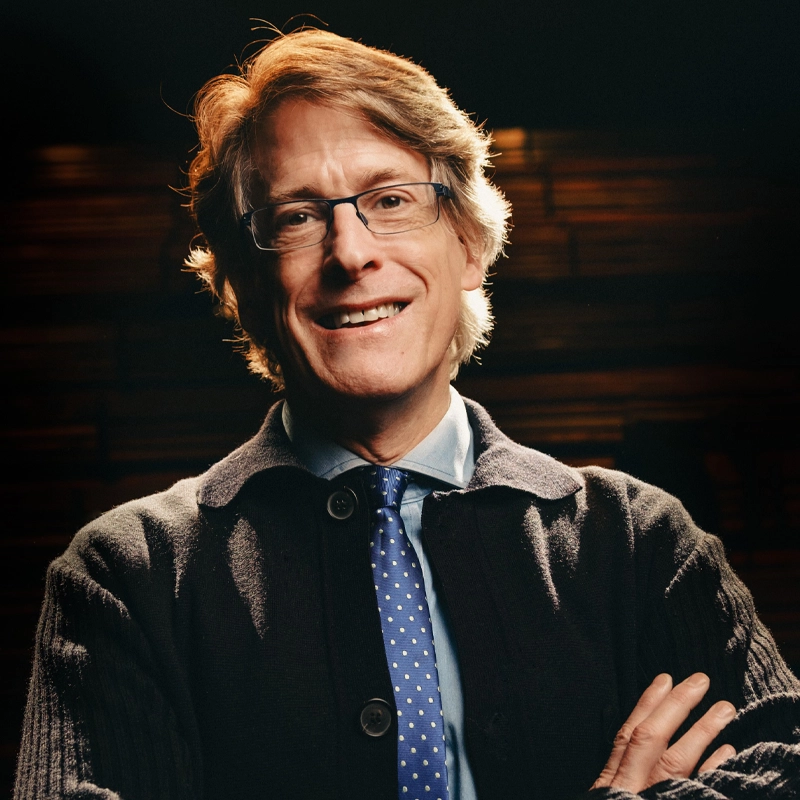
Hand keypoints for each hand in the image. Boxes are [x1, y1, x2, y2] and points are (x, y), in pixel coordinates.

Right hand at [592, 673, 736, 792]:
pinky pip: (696, 788)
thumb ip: (616, 775)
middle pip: (651, 737)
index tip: (665, 679)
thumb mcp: (602, 798)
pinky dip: (711, 768)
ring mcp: (655, 795)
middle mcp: (630, 784)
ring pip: (677, 760)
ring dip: (702, 730)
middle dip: (675, 705)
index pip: (629, 733)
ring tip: (725, 708)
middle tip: (700, 680)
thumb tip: (631, 743)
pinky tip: (728, 750)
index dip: (646, 704)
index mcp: (611, 779)